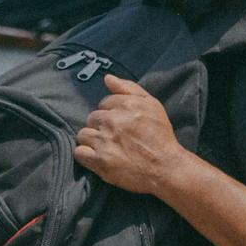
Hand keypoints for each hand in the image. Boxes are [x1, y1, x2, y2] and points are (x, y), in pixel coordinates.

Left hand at [72, 75, 184, 195]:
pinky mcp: (100, 161)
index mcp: (126, 105)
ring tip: (106, 147)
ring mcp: (105, 141)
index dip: (111, 113)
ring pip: (83, 134)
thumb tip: (107, 78)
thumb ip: (129, 88)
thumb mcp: (152, 105)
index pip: (104, 103)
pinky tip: (97, 157)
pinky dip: (86, 155)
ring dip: (92, 140)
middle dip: (101, 126)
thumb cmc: (161, 136)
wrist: (166, 167)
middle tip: (114, 137)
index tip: (120, 124)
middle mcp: (113, 121)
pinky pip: (79, 153)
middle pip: (92, 118)